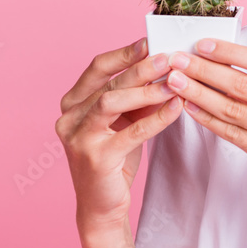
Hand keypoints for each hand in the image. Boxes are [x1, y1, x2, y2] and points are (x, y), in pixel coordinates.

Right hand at [55, 37, 183, 232]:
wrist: (102, 206)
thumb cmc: (115, 158)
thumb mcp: (126, 120)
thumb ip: (139, 96)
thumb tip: (166, 67)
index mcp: (73, 103)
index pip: (97, 67)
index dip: (124, 53)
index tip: (150, 41)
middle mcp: (69, 117)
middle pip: (109, 83)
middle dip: (141, 68)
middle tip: (169, 57)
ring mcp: (79, 138)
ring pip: (112, 102)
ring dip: (147, 90)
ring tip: (174, 82)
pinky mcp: (96, 158)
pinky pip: (131, 132)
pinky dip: (157, 118)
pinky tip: (176, 108)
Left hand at [165, 38, 246, 215]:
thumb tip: (230, 67)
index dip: (229, 51)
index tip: (202, 44)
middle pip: (241, 84)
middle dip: (205, 70)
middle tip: (177, 59)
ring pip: (233, 109)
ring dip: (200, 93)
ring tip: (175, 82)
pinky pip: (233, 134)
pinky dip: (209, 120)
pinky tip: (191, 109)